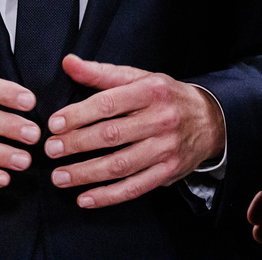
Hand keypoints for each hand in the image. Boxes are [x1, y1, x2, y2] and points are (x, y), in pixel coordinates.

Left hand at [44, 54, 225, 208]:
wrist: (209, 119)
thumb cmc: (165, 96)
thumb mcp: (139, 77)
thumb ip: (101, 73)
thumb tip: (68, 62)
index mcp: (151, 91)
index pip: (108, 103)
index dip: (78, 114)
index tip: (54, 124)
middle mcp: (161, 119)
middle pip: (112, 135)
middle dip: (77, 144)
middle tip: (51, 150)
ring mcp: (166, 148)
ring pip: (120, 165)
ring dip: (86, 174)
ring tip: (59, 177)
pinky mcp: (168, 172)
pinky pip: (134, 188)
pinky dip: (108, 196)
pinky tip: (84, 198)